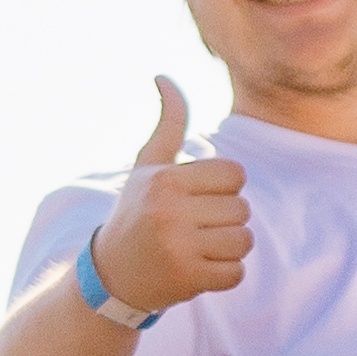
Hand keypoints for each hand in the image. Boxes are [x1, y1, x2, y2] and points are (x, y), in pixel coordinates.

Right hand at [87, 77, 249, 318]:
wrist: (112, 274)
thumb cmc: (137, 211)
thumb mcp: (148, 165)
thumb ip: (168, 124)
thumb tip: (164, 76)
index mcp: (164, 179)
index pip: (235, 175)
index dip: (221, 188)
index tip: (193, 199)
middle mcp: (168, 211)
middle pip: (242, 209)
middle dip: (223, 219)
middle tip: (189, 228)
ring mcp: (178, 247)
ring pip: (244, 241)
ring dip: (226, 248)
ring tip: (193, 247)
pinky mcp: (189, 279)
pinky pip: (237, 273)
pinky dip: (223, 274)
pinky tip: (194, 269)